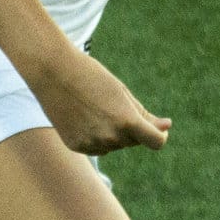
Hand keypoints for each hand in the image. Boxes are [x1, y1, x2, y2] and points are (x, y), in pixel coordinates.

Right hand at [32, 49, 170, 155]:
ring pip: (113, 145)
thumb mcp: (121, 92)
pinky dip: (94, 136)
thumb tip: (167, 127)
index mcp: (127, 121)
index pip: (156, 141)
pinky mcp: (76, 146)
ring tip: (94, 108)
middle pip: (132, 141)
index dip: (159, 135)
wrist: (52, 72)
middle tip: (111, 104)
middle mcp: (110, 137)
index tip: (157, 127)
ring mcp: (92, 144)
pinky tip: (82, 117)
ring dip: (112, 133)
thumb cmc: (91, 75)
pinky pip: (96, 147)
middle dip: (130, 128)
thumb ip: (144, 114)